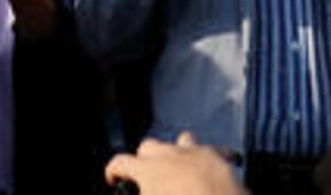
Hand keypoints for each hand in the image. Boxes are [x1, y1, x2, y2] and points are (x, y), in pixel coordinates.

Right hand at [105, 133, 245, 194]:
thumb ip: (146, 192)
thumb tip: (145, 191)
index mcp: (148, 169)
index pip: (120, 163)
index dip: (113, 171)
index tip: (114, 179)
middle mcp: (168, 154)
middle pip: (148, 147)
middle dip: (145, 160)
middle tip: (148, 179)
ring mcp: (194, 151)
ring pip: (181, 140)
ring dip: (178, 153)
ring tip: (181, 171)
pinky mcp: (216, 155)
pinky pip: (212, 149)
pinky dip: (209, 158)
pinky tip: (210, 170)